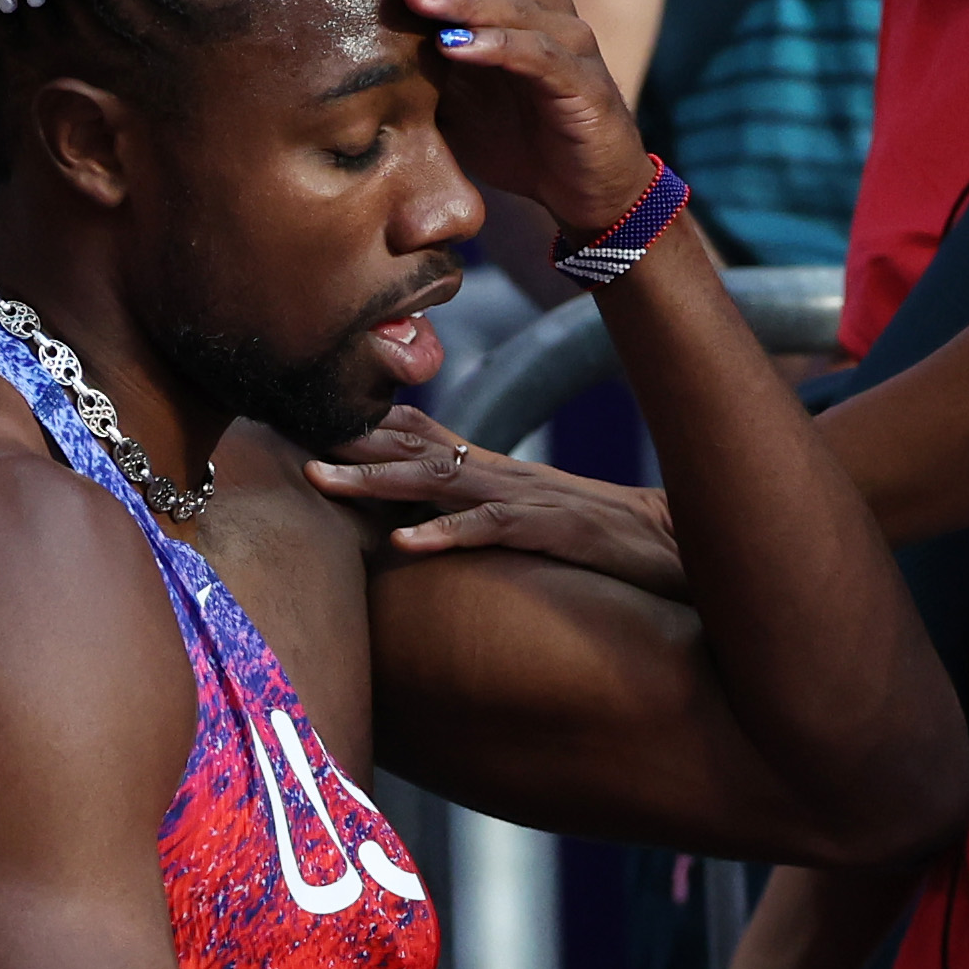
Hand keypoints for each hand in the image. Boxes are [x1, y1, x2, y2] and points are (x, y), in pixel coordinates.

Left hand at [306, 407, 686, 592]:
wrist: (683, 551)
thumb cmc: (611, 545)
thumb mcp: (539, 521)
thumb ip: (487, 512)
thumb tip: (430, 522)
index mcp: (498, 472)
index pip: (421, 434)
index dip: (361, 425)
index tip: (297, 417)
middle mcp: (505, 475)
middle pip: (414, 448)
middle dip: (348, 444)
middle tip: (284, 441)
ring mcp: (527, 499)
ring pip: (439, 479)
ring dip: (375, 480)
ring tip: (320, 481)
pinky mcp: (552, 530)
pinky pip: (489, 531)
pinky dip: (444, 535)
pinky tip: (402, 544)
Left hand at [369, 0, 653, 236]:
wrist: (586, 190)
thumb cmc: (517, 138)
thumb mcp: (455, 98)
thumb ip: (418, 66)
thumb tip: (346, 49)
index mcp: (513, 2)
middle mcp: (544, 8)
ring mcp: (568, 42)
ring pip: (508, 7)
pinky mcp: (582, 82)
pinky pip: (534, 56)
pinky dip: (494, 48)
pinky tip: (454, 47)